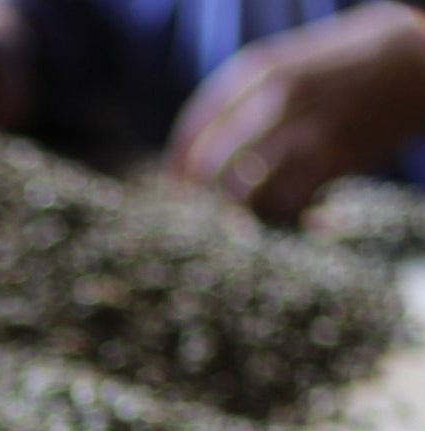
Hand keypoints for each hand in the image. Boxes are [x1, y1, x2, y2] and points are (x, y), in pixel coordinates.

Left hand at [167, 2, 424, 223]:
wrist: (418, 60)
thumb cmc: (344, 65)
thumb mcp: (287, 62)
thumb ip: (244, 98)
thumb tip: (194, 153)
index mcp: (259, 69)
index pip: (194, 125)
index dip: (178, 164)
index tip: (175, 188)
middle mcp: (275, 96)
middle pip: (209, 166)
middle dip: (199, 198)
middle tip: (202, 217)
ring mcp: (303, 127)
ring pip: (242, 190)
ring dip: (237, 213)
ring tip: (241, 224)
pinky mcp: (332, 157)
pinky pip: (284, 203)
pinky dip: (281, 218)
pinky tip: (291, 218)